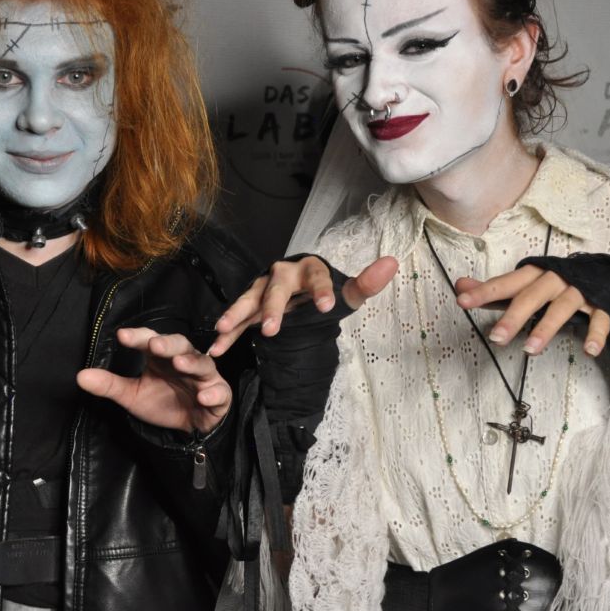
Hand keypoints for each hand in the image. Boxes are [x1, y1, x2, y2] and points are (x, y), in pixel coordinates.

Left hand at [76, 327, 230, 434]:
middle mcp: (184, 361)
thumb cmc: (162, 402)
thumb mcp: (131, 395)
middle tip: (155, 345)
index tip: (122, 336)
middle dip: (168, 344)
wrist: (189, 427)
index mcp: (161, 357)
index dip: (138, 337)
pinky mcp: (219, 395)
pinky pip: (219, 392)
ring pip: (202, 363)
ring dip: (192, 362)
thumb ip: (109, 385)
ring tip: (180, 364)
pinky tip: (203, 396)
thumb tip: (80, 376)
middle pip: (179, 345)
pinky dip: (212, 393)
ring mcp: (203, 377)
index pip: (150, 340)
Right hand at [208, 255, 397, 355]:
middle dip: (272, 307)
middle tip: (270, 328)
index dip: (322, 290)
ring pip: (249, 299)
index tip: (327, 307)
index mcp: (310, 269)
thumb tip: (392, 262)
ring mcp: (263, 288)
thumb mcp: (348, 293)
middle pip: (276, 287)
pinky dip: (227, 333)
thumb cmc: (327, 293)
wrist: (303, 294)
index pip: (317, 276)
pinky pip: (237, 318)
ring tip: (225, 329)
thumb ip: (367, 282)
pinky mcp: (251, 306)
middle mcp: (283, 274)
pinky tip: (216, 348)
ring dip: (236, 313)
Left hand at [453, 265, 609, 356]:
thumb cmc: (553, 283)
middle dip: (514, 316)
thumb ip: (493, 290)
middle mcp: (555, 279)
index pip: (506, 283)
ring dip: (546, 328)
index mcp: (534, 274)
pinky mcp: (602, 305)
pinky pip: (600, 319)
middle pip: (532, 296)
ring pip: (562, 308)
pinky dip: (596, 334)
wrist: (604, 276)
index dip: (484, 291)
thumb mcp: (523, 285)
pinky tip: (589, 351)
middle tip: (496, 338)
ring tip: (530, 350)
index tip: (462, 301)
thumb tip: (460, 286)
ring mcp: (580, 292)